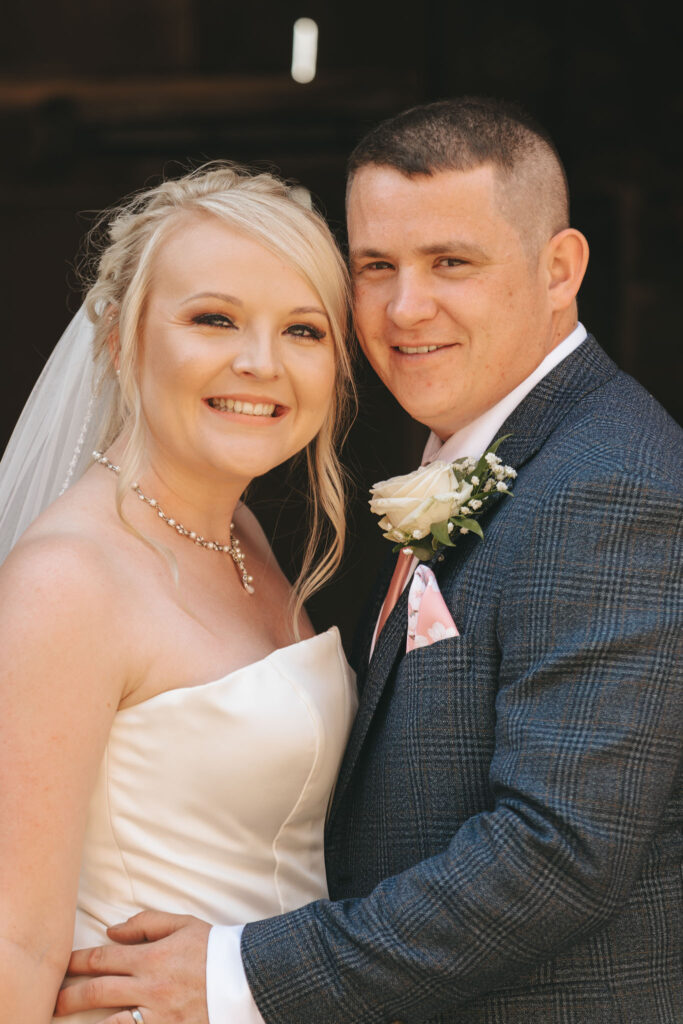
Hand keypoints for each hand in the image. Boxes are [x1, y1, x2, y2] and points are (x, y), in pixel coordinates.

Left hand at [54, 911, 210, 1023]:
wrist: (246, 978)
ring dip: (87, 1023)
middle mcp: (151, 987)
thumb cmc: (214, 948)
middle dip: (70, 996)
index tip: (62, 965)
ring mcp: (159, 1015)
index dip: (78, 962)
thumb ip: (145, 923)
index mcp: (152, 957)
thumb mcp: (183, 924)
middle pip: (99, 992)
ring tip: (66, 1023)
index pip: (104, 959)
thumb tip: (111, 930)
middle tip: (51, 1002)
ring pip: (111, 1023)